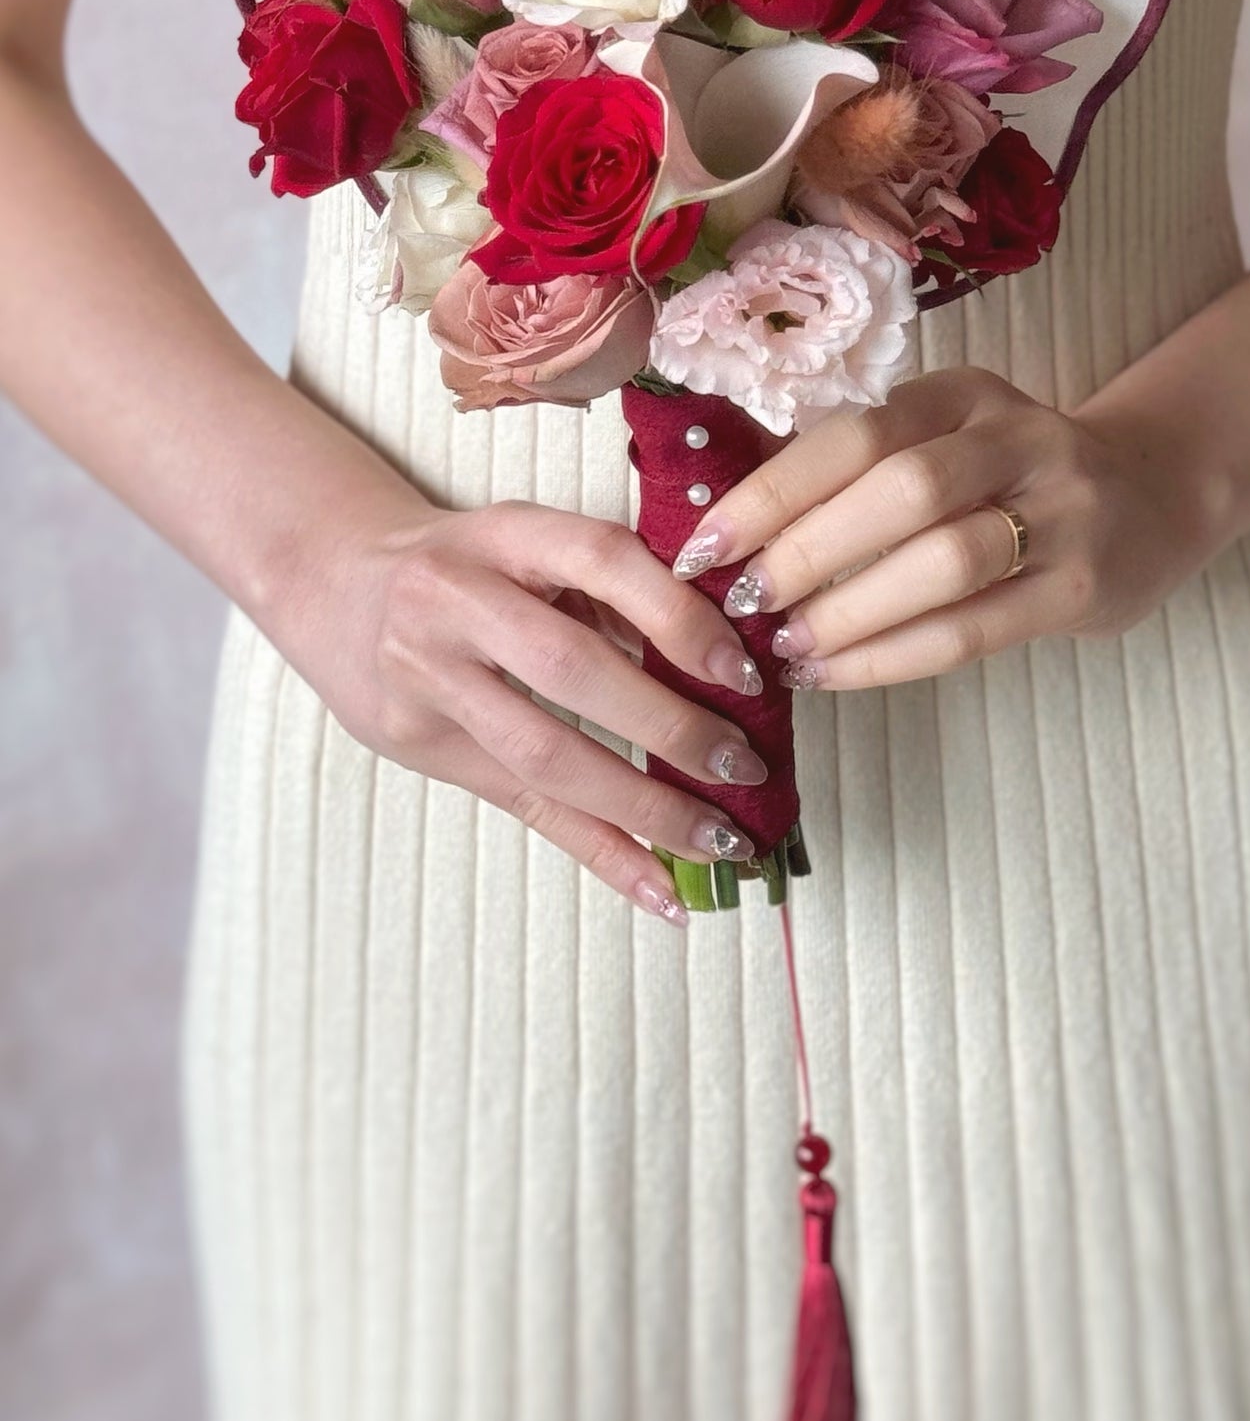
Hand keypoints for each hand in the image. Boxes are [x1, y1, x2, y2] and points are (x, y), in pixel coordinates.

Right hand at [262, 491, 778, 925]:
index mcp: (507, 531)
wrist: (335, 583)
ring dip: (644, 807)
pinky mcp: (419, 743)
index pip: (602, 560)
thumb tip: (728, 667)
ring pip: (545, 754)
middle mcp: (456, 599)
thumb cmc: (471, 563)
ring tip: (720, 840)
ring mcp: (428, 676)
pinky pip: (524, 806)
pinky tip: (661, 889)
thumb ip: (614, 590)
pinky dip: (601, 852)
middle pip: (570, 670)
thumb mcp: (533, 545)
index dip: (677, 615)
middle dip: (668, 727)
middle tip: (743, 767)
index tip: (742, 672)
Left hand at [670, 368, 1210, 689]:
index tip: (705, 542)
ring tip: (787, 646)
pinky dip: (894, 656)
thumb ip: (863, 465)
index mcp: (965, 393)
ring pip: (946, 560)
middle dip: (809, 548)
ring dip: (852, 609)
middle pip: (902, 487)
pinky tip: (837, 674)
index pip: (858, 431)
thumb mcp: (950, 435)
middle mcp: (1018, 438)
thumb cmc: (1013, 474)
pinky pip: (976, 628)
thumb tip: (732, 526)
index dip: (774, 488)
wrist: (1154, 493)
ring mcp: (1061, 511)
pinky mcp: (1083, 587)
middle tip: (743, 598)